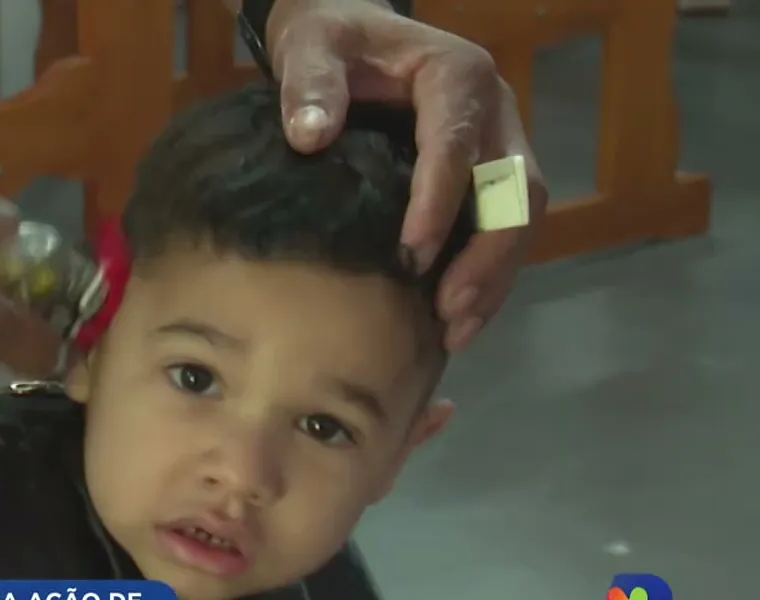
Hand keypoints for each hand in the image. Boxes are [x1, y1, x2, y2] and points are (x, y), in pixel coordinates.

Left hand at [267, 0, 547, 349]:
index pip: (458, 144)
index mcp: (457, 75)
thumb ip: (310, 83)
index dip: (440, 203)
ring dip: (494, 277)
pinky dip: (487, 276)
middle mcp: (493, 111)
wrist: (349, 38)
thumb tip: (310, 134)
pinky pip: (504, 228)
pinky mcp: (490, 176)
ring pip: (520, 215)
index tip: (411, 254)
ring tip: (456, 330)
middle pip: (514, 189)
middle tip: (448, 311)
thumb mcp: (312, 46)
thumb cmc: (332, 41)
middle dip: (487, 256)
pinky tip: (457, 321)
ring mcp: (498, 145)